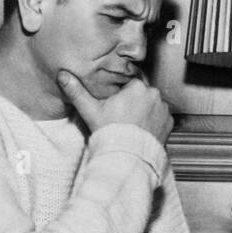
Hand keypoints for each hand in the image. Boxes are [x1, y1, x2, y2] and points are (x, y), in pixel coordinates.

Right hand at [58, 70, 173, 142]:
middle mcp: (154, 94)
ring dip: (145, 110)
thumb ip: (77, 91)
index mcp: (136, 87)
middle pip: (142, 93)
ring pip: (152, 104)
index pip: (129, 82)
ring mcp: (164, 109)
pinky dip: (154, 121)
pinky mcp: (170, 122)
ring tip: (132, 124)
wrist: (128, 157)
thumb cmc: (109, 133)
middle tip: (122, 116)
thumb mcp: (90, 110)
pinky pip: (161, 117)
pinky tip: (142, 129)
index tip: (116, 104)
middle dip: (133, 102)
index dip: (121, 94)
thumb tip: (62, 75)